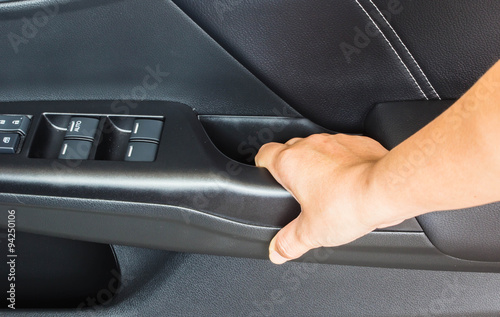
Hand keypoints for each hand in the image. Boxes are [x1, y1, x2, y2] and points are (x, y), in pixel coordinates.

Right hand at [255, 134, 403, 263]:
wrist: (385, 188)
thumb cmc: (348, 203)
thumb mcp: (311, 232)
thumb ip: (289, 243)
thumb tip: (277, 251)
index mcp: (291, 162)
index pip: (264, 153)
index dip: (262, 165)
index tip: (266, 174)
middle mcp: (310, 146)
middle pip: (290, 149)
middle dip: (292, 166)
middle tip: (299, 189)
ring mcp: (335, 141)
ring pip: (318, 148)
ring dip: (318, 162)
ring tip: (328, 186)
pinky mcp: (358, 142)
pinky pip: (344, 149)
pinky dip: (343, 161)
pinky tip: (350, 180)